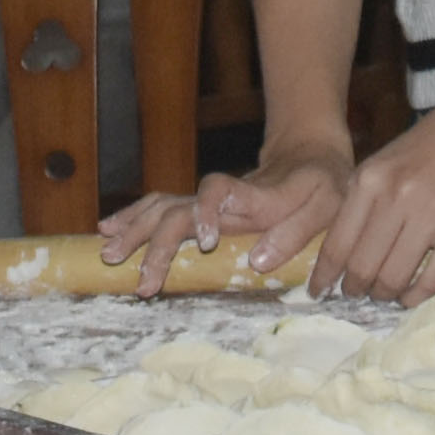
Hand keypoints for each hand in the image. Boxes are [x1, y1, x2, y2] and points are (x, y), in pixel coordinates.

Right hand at [114, 148, 350, 291]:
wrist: (309, 154)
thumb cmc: (323, 184)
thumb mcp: (326, 206)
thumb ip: (295, 232)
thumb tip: (255, 261)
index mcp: (254, 194)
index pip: (218, 191)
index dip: (206, 212)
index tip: (205, 241)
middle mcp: (223, 196)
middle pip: (177, 208)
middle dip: (154, 241)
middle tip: (139, 280)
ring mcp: (208, 202)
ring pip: (161, 207)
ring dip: (134, 229)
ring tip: (108, 252)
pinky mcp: (201, 209)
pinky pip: (159, 210)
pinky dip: (133, 219)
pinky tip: (109, 230)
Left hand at [317, 119, 434, 305]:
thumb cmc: (431, 145)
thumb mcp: (383, 163)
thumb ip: (361, 200)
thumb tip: (338, 252)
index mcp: (369, 180)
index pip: (337, 243)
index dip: (325, 275)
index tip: (319, 290)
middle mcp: (395, 197)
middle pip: (362, 266)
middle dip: (354, 288)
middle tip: (355, 294)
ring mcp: (431, 214)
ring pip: (394, 277)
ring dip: (385, 294)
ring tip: (384, 294)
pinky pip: (433, 278)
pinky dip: (417, 296)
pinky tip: (411, 296)